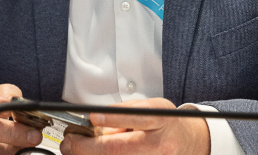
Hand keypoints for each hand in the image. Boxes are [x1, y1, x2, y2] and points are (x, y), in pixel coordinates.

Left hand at [59, 98, 209, 154]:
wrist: (188, 142)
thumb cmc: (166, 123)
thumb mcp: (149, 107)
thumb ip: (124, 113)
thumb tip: (96, 122)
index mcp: (159, 121)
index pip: (135, 118)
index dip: (111, 119)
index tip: (92, 117)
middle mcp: (158, 145)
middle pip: (119, 149)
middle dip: (88, 147)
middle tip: (69, 142)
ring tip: (74, 149)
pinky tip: (91, 154)